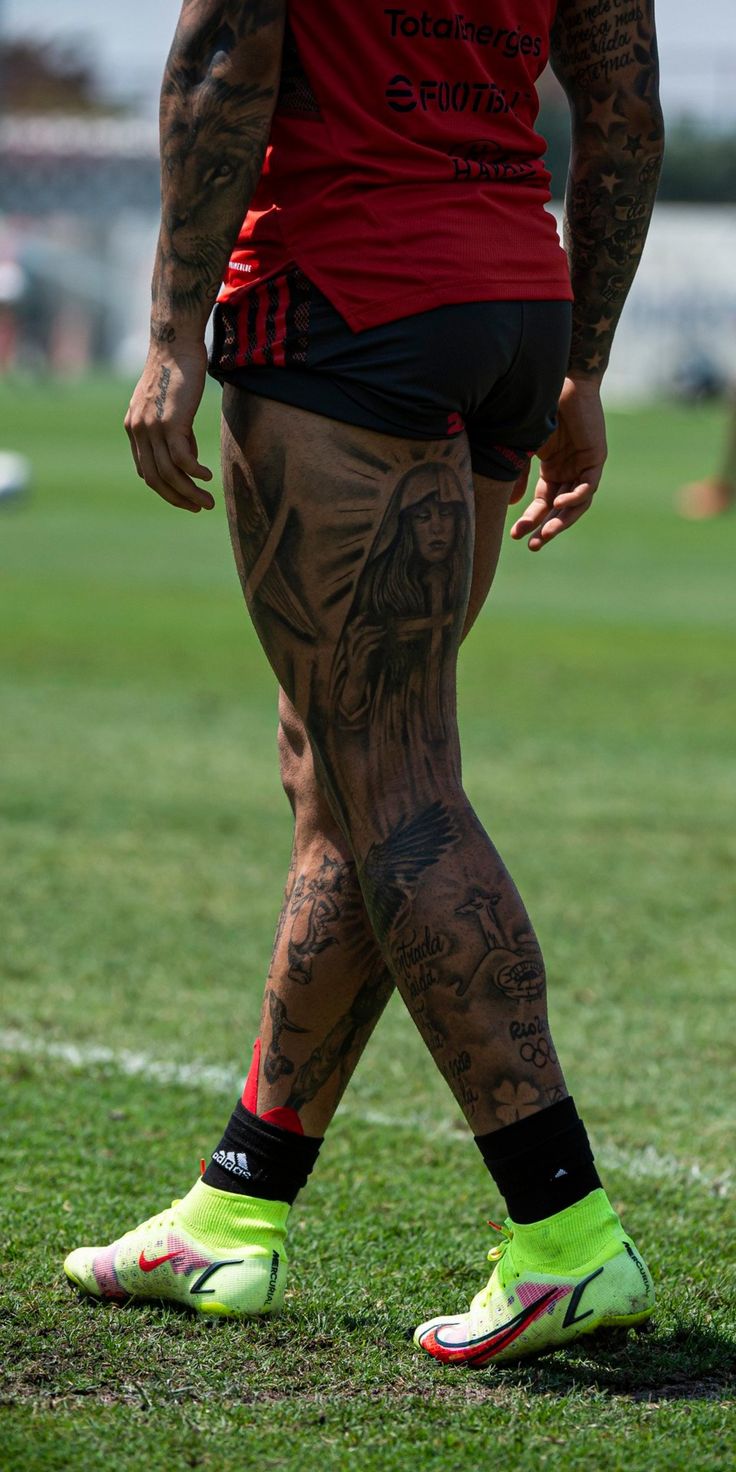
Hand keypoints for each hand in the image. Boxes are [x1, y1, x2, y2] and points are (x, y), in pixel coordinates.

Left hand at [124, 339, 214, 512]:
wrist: (175, 342)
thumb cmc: (178, 368)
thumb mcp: (170, 404)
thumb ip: (174, 431)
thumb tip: (188, 458)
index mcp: (134, 427)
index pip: (147, 470)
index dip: (166, 488)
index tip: (185, 496)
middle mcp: (138, 430)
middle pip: (155, 478)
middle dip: (177, 498)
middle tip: (197, 507)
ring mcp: (152, 427)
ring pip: (169, 473)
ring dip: (189, 492)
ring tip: (207, 502)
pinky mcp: (170, 421)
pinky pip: (182, 459)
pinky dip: (195, 473)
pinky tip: (208, 476)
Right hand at [510, 376, 606, 550]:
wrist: (554, 380)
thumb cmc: (535, 408)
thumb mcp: (520, 448)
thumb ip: (517, 475)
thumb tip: (512, 505)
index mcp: (552, 470)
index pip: (543, 504)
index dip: (530, 520)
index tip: (515, 536)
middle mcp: (569, 470)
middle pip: (560, 509)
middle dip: (547, 528)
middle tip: (533, 546)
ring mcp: (584, 465)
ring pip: (577, 504)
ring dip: (562, 520)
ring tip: (546, 533)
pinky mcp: (596, 457)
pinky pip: (589, 486)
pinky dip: (576, 498)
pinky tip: (559, 505)